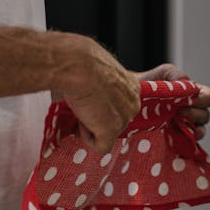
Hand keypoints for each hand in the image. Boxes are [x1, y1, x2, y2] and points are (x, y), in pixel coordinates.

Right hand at [54, 35, 140, 153]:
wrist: (76, 65)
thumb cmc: (81, 62)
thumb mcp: (97, 72)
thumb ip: (102, 87)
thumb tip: (89, 98)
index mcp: (132, 86)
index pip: (121, 106)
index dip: (102, 107)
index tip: (90, 100)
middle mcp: (133, 102)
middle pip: (116, 122)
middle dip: (97, 118)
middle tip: (82, 105)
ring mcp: (124, 118)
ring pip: (107, 134)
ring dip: (90, 126)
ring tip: (80, 107)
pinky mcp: (111, 131)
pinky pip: (101, 147)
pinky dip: (87, 139)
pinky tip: (80, 121)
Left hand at [137, 63, 209, 140]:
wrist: (131, 96)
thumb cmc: (149, 83)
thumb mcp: (162, 73)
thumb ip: (176, 74)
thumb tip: (188, 84)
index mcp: (193, 94)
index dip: (206, 99)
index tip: (192, 98)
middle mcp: (192, 110)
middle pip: (206, 115)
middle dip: (195, 113)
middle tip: (179, 110)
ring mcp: (184, 124)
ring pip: (199, 130)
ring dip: (189, 125)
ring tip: (175, 120)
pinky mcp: (175, 136)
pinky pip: (187, 142)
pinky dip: (184, 138)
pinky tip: (174, 132)